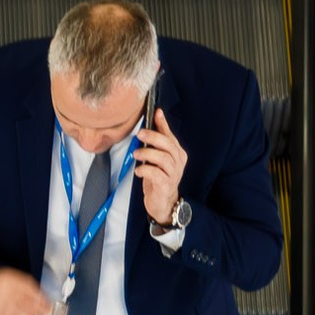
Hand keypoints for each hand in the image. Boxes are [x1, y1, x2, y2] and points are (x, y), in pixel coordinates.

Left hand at [133, 107, 188, 226]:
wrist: (163, 202)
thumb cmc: (159, 177)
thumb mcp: (157, 158)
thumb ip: (156, 142)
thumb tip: (154, 119)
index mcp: (177, 153)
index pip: (170, 136)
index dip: (163, 124)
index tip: (156, 112)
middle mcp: (178, 162)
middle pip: (168, 146)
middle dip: (153, 137)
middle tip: (139, 134)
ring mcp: (173, 174)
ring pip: (163, 159)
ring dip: (147, 154)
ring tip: (136, 154)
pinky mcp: (166, 185)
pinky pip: (156, 174)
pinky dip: (145, 170)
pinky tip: (138, 170)